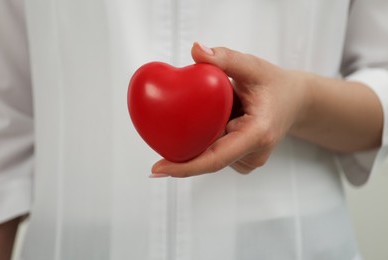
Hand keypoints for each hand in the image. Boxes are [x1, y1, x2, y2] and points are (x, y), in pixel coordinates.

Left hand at [151, 42, 307, 176]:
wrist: (296, 101)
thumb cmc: (276, 85)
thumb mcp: (253, 67)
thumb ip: (226, 58)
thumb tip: (196, 50)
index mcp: (258, 134)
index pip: (216, 158)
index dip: (185, 167)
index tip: (158, 169)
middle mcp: (255, 153)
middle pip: (209, 158)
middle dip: (185, 146)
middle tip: (168, 127)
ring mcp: (251, 160)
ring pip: (212, 155)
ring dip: (202, 137)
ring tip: (223, 112)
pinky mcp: (245, 160)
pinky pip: (218, 153)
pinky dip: (210, 139)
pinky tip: (222, 122)